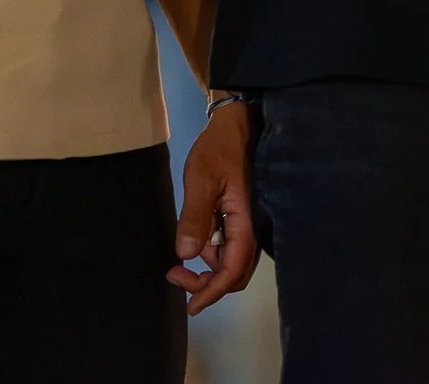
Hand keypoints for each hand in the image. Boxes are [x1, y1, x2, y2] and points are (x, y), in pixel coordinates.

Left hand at [169, 100, 260, 313]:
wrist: (236, 123)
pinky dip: (212, 251)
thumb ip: (195, 217)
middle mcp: (252, 227)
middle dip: (208, 283)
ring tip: (179, 257)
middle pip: (236, 273)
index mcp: (245, 222)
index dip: (212, 291)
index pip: (232, 270)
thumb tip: (187, 255)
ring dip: (208, 266)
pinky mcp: (241, 215)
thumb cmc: (219, 149)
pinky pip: (229, 245)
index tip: (190, 305)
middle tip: (176, 276)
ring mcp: (248, 222)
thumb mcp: (202, 180)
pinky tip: (195, 237)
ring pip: (232, 260)